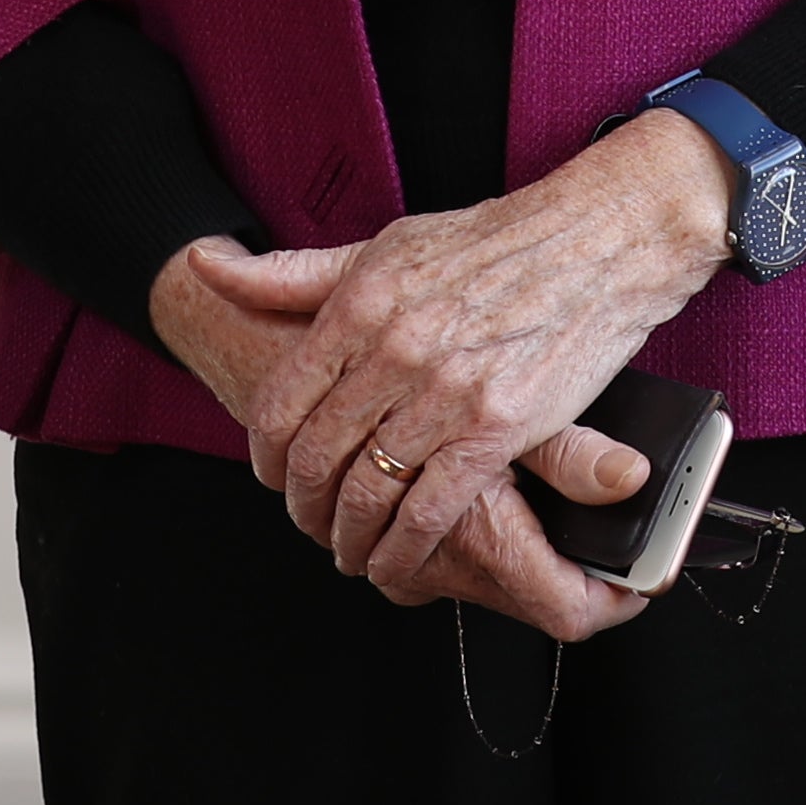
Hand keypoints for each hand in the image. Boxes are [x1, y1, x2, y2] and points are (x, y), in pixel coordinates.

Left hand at [190, 117, 733, 611]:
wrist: (597, 242)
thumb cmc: (493, 243)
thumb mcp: (387, 246)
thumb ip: (298, 273)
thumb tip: (208, 267)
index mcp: (362, 302)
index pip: (282, 402)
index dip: (266, 456)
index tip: (273, 476)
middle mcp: (395, 347)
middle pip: (319, 456)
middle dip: (304, 507)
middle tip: (310, 523)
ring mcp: (446, 391)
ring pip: (370, 491)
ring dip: (349, 537)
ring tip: (350, 549)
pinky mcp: (497, 427)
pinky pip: (431, 509)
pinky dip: (404, 549)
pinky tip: (395, 562)